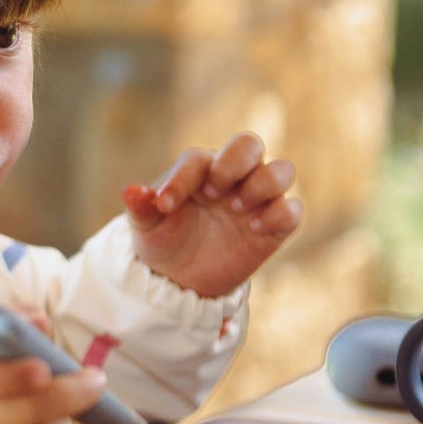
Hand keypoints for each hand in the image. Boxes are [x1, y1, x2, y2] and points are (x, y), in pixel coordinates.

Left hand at [123, 133, 301, 297]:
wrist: (183, 279)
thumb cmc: (163, 241)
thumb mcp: (146, 228)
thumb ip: (141, 207)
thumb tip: (130, 191)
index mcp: (200, 169)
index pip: (199, 159)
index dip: (181, 179)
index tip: (164, 206)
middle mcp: (233, 177)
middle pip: (250, 144)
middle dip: (235, 162)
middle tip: (213, 193)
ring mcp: (257, 200)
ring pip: (283, 170)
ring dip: (263, 184)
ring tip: (235, 208)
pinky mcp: (275, 226)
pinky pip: (292, 210)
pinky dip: (279, 214)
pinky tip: (254, 229)